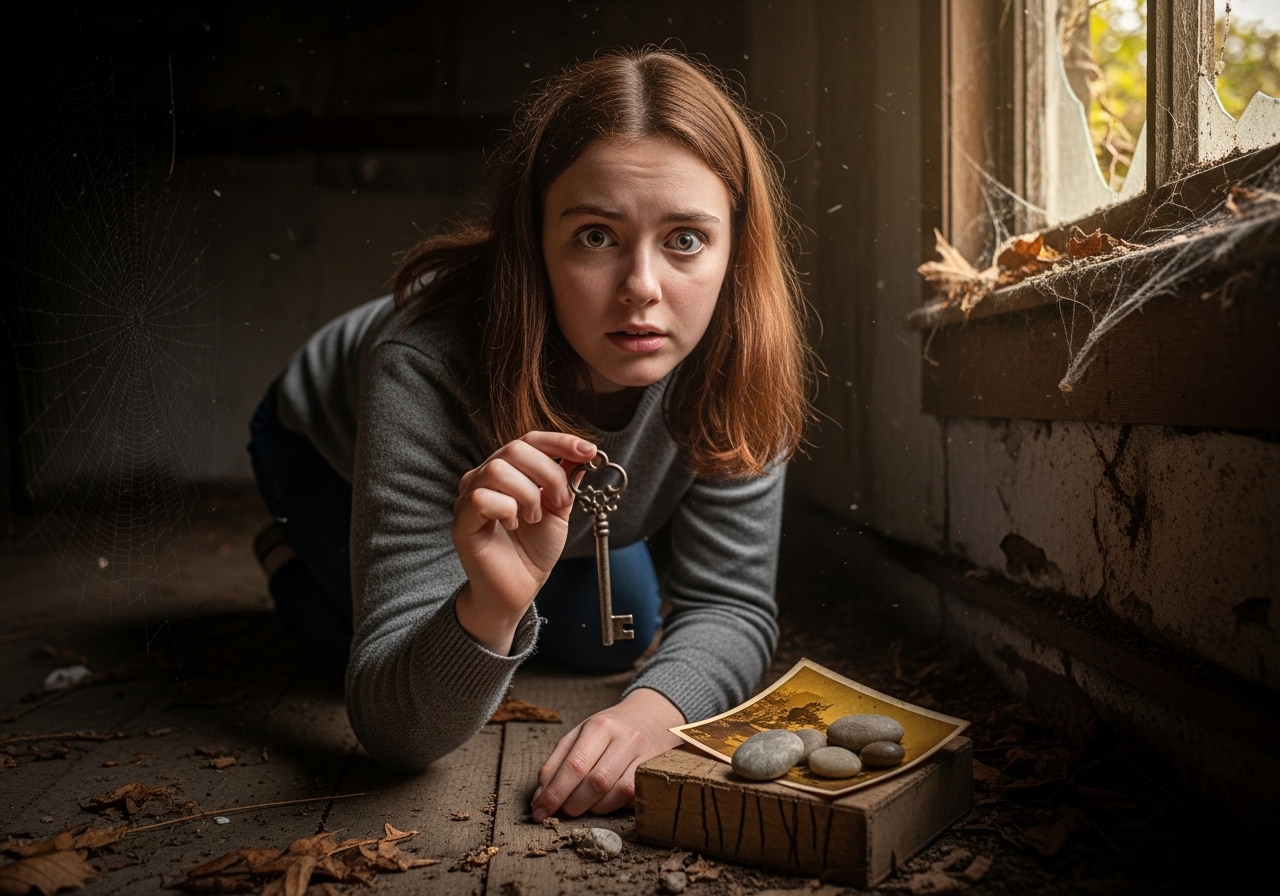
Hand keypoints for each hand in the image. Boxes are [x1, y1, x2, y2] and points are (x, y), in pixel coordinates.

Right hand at [452, 431, 596, 653]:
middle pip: (515, 449)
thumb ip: (566, 481)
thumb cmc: (534, 549)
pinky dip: (507, 509)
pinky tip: (513, 525)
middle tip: (561, 500)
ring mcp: (469, 497)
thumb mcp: (559, 510)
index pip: (530, 440)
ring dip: (528, 494)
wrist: (519, 588)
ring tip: (534, 517)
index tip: (589, 451)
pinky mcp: (462, 521)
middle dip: (548, 472)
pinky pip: (482, 498)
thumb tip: (582, 454)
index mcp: (509, 470)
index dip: (560, 441)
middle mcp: (484, 477)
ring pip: (497, 470)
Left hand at [531, 688, 683, 818]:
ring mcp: (646, 755)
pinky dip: (614, 806)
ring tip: (584, 804)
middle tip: (562, 812)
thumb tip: (540, 798)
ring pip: (616, 793)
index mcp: (600, 726)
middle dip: (573, 804)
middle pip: (596, 782)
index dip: (554, 793)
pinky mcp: (658, 772)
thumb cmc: (609, 731)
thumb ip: (556, 764)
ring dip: (594, 808)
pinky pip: (633, 798)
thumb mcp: (579, 736)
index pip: (574, 765)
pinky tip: (605, 802)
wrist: (652, 717)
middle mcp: (626, 738)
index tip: (539, 812)